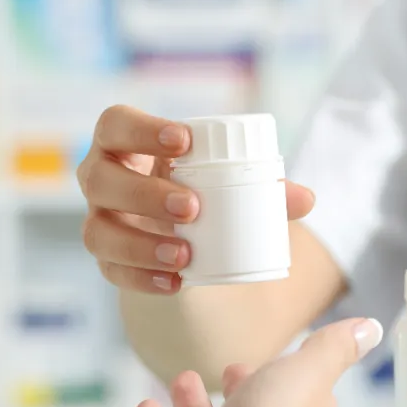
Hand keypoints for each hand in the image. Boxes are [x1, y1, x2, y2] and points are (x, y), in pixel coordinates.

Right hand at [77, 106, 315, 294]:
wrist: (182, 235)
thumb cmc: (202, 190)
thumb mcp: (227, 182)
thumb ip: (265, 186)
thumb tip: (308, 199)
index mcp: (123, 144)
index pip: (114, 124)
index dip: (141, 129)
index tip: (185, 142)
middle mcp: (100, 178)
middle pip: (99, 178)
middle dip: (144, 193)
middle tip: (191, 207)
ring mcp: (98, 220)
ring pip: (98, 230)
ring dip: (141, 243)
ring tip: (185, 253)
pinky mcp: (106, 259)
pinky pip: (111, 271)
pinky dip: (143, 279)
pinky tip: (175, 282)